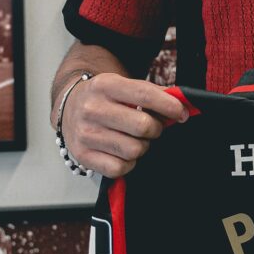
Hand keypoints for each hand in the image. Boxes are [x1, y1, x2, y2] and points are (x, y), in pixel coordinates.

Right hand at [55, 72, 188, 177]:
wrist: (70, 107)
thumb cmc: (105, 98)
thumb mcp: (124, 86)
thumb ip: (152, 93)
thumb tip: (182, 104)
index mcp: (105, 85)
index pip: (145, 95)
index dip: (169, 106)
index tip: (181, 113)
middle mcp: (92, 109)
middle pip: (143, 126)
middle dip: (155, 129)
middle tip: (152, 127)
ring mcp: (86, 134)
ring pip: (135, 150)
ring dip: (142, 146)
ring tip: (134, 138)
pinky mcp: (83, 156)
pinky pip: (121, 168)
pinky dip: (128, 163)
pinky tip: (122, 151)